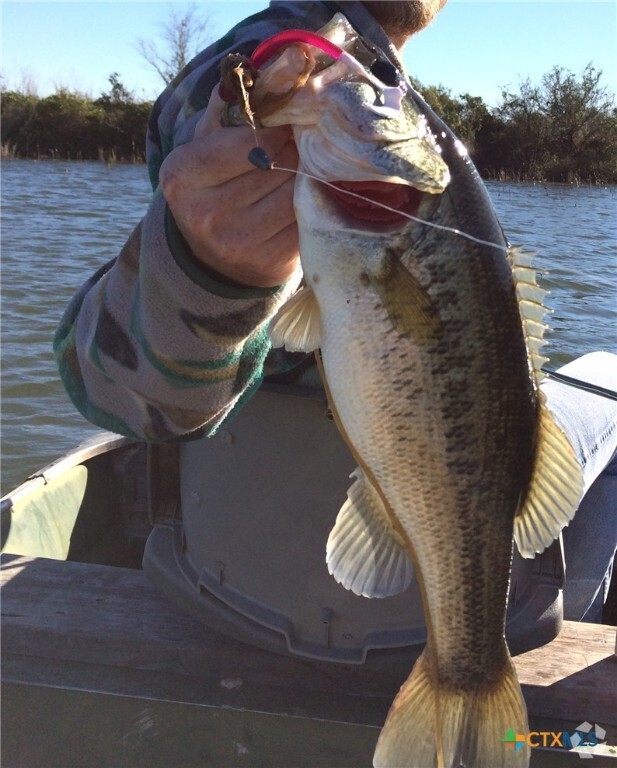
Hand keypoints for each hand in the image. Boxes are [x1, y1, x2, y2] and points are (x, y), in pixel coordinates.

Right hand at [159, 88, 299, 287]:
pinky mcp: (270, 263)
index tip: (284, 127)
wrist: (215, 262)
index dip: (276, 129)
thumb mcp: (205, 147)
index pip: (247, 140)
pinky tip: (305, 200)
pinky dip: (313, 205)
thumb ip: (231, 107)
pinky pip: (307, 220)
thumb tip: (280, 63)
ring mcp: (239, 243)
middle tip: (299, 147)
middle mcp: (206, 213)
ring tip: (302, 171)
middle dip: (295, 151)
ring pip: (296, 192)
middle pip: (278, 165)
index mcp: (181, 176)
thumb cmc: (214, 190)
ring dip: (307, 177)